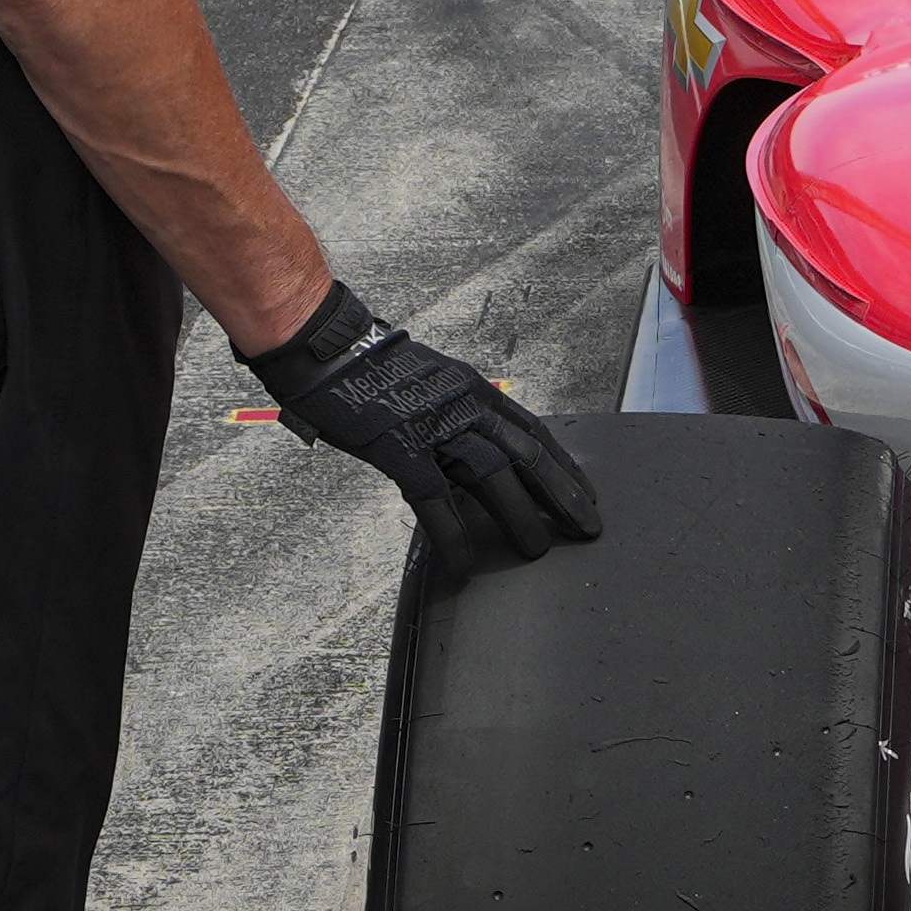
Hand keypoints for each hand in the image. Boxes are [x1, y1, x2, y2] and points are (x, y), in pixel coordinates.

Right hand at [244, 289, 597, 566]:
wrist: (325, 348)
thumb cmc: (372, 367)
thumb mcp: (433, 381)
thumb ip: (459, 413)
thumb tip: (477, 447)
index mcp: (474, 390)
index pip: (534, 432)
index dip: (564, 465)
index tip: (585, 491)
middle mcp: (464, 405)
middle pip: (526, 454)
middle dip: (561, 493)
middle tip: (586, 526)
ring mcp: (433, 426)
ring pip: (492, 475)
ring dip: (518, 515)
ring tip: (537, 549)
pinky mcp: (398, 447)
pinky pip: (434, 497)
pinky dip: (453, 534)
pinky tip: (463, 562)